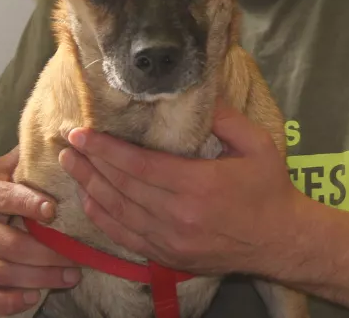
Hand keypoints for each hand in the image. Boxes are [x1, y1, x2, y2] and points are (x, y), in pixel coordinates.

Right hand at [0, 147, 80, 314]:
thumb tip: (53, 134)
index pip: (5, 199)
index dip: (29, 204)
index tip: (54, 210)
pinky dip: (10, 302)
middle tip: (79, 257)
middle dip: (48, 253)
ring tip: (71, 276)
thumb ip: (19, 160)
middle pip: (10, 244)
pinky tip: (33, 297)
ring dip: (40, 278)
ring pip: (3, 273)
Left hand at [58, 100, 303, 277]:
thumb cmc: (270, 188)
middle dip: (90, 162)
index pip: (138, 165)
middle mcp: (178, 216)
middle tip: (66, 142)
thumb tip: (196, 93)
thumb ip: (225, 118)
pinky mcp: (169, 256)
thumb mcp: (256, 144)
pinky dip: (103, 218)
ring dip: (90, 187)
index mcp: (197, 185)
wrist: (282, 240)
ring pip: (118, 212)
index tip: (82, 132)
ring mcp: (171, 241)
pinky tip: (90, 200)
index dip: (106, 148)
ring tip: (70, 165)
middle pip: (122, 187)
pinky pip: (126, 237)